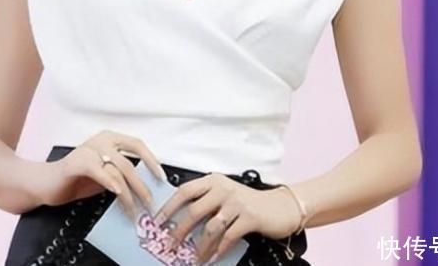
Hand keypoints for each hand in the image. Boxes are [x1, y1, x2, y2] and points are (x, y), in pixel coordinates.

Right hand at [42, 130, 167, 220]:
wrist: (47, 183)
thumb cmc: (79, 179)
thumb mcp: (106, 174)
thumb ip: (122, 174)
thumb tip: (147, 186)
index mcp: (110, 139)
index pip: (137, 145)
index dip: (152, 161)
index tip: (162, 179)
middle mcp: (102, 140)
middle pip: (130, 163)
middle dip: (142, 185)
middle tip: (150, 204)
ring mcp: (89, 149)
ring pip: (117, 171)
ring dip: (129, 194)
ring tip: (134, 210)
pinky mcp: (78, 162)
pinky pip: (99, 172)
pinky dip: (110, 182)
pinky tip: (118, 193)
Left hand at [152, 174, 301, 263]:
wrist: (280, 207)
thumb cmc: (249, 202)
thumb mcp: (225, 195)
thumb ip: (206, 201)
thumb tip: (179, 219)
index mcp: (213, 181)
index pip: (185, 190)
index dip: (169, 206)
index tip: (157, 221)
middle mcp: (223, 189)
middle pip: (194, 211)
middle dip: (179, 231)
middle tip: (170, 245)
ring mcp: (237, 202)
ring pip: (210, 227)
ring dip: (199, 246)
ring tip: (193, 258)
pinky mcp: (249, 217)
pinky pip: (228, 237)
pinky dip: (218, 250)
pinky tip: (212, 258)